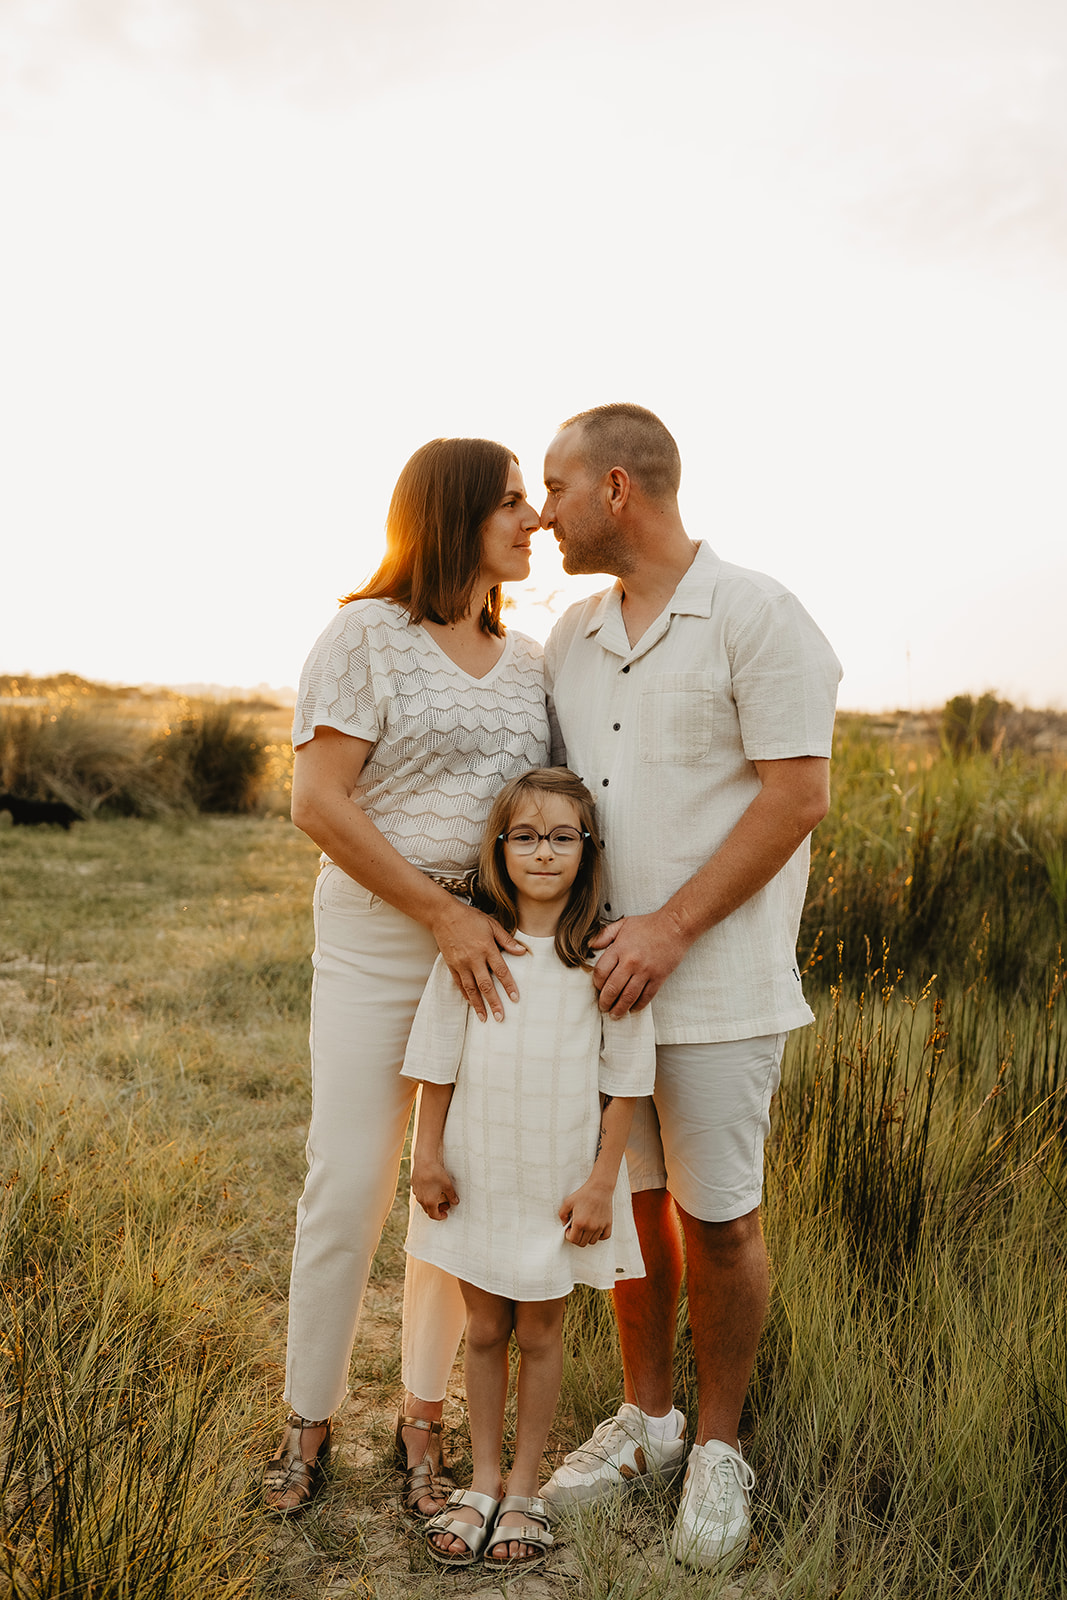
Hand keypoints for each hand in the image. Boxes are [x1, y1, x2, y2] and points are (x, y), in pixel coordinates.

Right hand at [411, 1161, 458, 1220]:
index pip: (434, 1215)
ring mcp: (416, 1192)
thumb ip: (452, 1196)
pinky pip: (420, 1194)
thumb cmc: (436, 1174)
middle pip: (428, 1210)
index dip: (440, 1216)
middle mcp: (421, 1199)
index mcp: (429, 1202)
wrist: (424, 1161)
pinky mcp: (414, 1185)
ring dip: (431, 1202)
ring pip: (423, 1202)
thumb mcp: (448, 1186)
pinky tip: (432, 1187)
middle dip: (437, 1209)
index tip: (446, 1214)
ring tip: (440, 1195)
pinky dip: (426, 1195)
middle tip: (445, 1205)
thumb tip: (455, 1202)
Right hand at [432, 900, 527, 1022]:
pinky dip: (466, 995)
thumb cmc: (470, 918)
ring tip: (485, 1018)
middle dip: (494, 1003)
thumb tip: (522, 951)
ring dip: (478, 1005)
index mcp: (487, 948)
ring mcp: (461, 964)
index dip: (509, 986)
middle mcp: (474, 958)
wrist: (443, 915)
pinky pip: (460, 984)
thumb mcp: (492, 924)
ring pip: (471, 989)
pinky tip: (472, 1004)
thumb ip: (507, 940)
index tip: (515, 999)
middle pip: (486, 985)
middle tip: (500, 1017)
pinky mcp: (451, 965)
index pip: (501, 971)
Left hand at [559, 1180, 612, 1246]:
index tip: (569, 1230)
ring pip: (592, 1241)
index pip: (573, 1240)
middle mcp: (591, 1227)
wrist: (600, 1187)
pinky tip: (595, 1228)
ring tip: (585, 1227)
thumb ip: (562, 1215)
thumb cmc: (584, 1194)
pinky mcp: (608, 1224)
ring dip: (587, 1237)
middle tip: (576, 1229)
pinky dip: (599, 1236)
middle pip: (582, 1243)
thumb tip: (565, 1224)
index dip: (569, 1236)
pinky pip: (604, 1237)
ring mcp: (600, 1227)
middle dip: (576, 1238)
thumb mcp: (567, 1202)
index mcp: (580, 1223)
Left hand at [590, 911, 689, 1016]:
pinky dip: (638, 1005)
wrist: (675, 926)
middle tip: (603, 1007)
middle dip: (605, 1001)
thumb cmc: (649, 925)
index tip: (597, 988)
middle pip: (612, 988)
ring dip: (620, 1008)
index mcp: (620, 949)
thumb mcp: (622, 924)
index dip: (596, 983)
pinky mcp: (658, 978)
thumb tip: (589, 945)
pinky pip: (646, 997)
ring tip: (615, 1014)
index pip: (601, 972)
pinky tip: (633, 1008)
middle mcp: (631, 962)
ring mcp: (645, 971)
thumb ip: (604, 935)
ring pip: (628, 996)